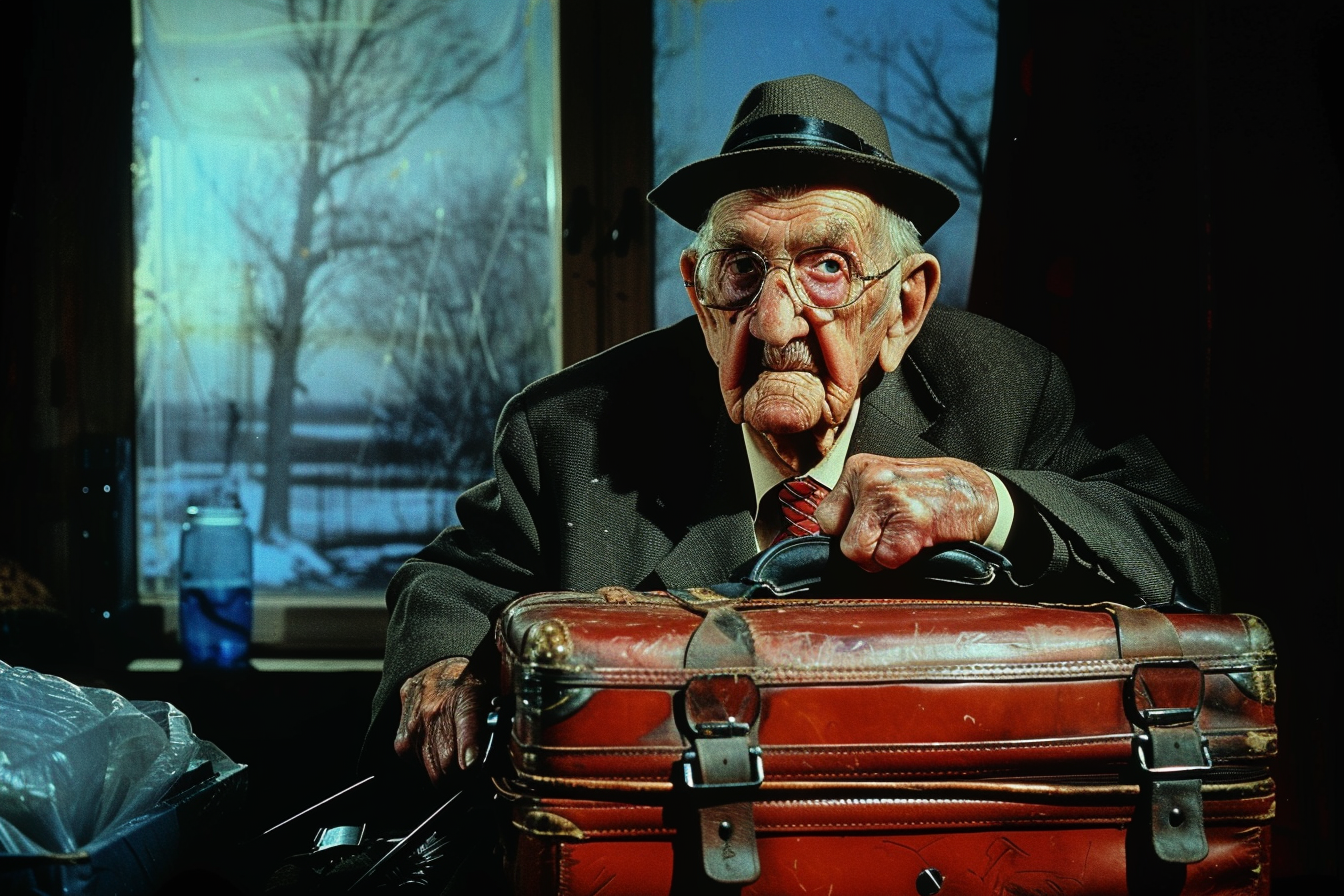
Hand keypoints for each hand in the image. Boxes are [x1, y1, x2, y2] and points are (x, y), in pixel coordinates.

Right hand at [394, 656, 488, 786]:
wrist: (437, 664)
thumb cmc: (472, 682)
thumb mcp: (495, 694)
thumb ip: (501, 726)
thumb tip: (509, 762)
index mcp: (466, 696)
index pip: (466, 723)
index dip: (469, 746)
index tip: (472, 763)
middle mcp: (435, 712)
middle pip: (449, 766)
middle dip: (467, 776)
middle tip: (478, 770)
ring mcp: (415, 727)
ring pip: (435, 774)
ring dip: (450, 773)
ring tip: (461, 756)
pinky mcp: (402, 740)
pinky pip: (420, 767)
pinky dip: (433, 764)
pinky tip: (442, 747)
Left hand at [813, 454, 998, 572]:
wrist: (982, 495)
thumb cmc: (937, 492)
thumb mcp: (889, 483)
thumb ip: (859, 504)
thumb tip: (834, 537)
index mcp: (860, 468)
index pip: (825, 518)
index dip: (847, 534)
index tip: (868, 534)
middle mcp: (870, 480)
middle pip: (840, 541)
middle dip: (865, 551)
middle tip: (892, 539)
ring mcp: (889, 500)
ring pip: (858, 554)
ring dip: (883, 558)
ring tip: (906, 539)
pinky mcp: (910, 524)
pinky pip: (887, 561)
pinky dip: (903, 561)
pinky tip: (920, 542)